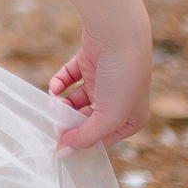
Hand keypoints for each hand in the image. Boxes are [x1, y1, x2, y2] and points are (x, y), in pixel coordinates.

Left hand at [48, 26, 152, 152]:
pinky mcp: (88, 62)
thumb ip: (86, 136)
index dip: (83, 140)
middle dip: (70, 120)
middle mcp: (118, 99)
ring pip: (76, 98)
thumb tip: (64, 151)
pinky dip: (59, 82)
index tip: (63, 142)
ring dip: (62, 102)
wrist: (119, 35)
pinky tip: (54, 86)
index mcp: (132, 117)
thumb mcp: (108, 116)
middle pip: (87, 118)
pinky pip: (69, 77)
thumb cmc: (122, 79)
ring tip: (55, 102)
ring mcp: (103, 80)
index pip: (104, 138)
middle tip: (56, 120)